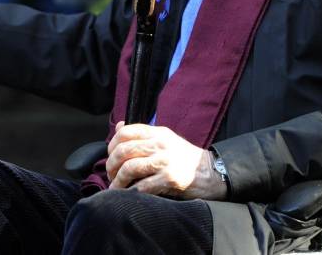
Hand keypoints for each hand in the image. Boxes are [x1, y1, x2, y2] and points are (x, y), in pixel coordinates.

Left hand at [106, 122, 226, 199]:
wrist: (211, 172)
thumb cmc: (185, 157)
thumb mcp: (166, 138)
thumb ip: (143, 134)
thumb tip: (118, 127)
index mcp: (158, 132)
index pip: (126, 131)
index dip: (112, 144)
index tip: (110, 156)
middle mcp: (160, 144)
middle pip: (124, 150)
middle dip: (111, 164)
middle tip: (110, 174)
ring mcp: (165, 161)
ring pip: (130, 168)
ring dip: (118, 180)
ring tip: (116, 187)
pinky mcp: (169, 179)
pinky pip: (142, 186)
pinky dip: (130, 192)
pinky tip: (127, 195)